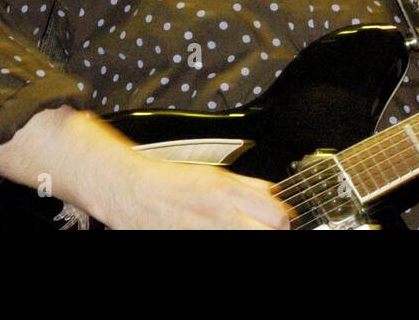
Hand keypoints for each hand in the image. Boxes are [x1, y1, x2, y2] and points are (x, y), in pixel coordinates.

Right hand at [99, 156, 294, 228]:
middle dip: (274, 232)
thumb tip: (272, 193)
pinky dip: (230, 240)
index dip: (285, 220)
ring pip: (247, 239)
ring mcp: (208, 233)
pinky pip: (221, 244)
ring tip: (246, 229)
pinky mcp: (193, 242)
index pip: (276, 215)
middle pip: (269, 233)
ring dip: (252, 236)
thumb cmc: (168, 182)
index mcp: (229, 192)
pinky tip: (225, 233)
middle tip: (272, 230)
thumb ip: (247, 185)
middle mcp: (221, 216)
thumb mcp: (214, 174)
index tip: (284, 221)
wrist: (133, 192)